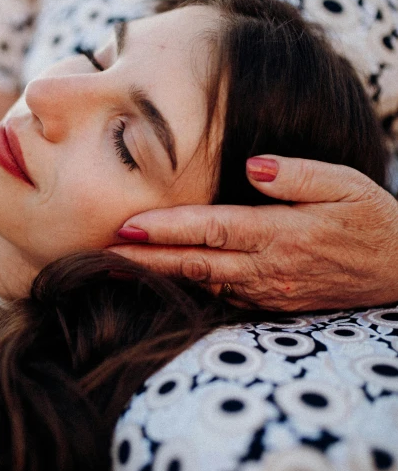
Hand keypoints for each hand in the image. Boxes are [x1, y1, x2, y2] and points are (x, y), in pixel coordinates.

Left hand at [110, 156, 397, 311]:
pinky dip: (189, 288)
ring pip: (203, 285)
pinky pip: (222, 296)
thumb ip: (296, 174)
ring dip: (161, 277)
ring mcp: (269, 291)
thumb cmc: (371, 219)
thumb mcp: (345, 183)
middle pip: (195, 265)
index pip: (213, 230)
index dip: (168, 230)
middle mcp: (268, 268)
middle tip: (101, 254)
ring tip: (120, 267)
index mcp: (281, 234)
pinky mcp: (272, 303)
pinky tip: (165, 280)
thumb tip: (252, 167)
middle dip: (146, 260)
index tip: (128, 227)